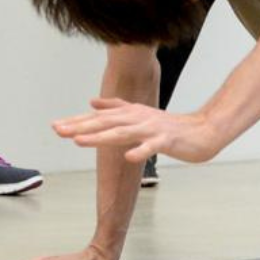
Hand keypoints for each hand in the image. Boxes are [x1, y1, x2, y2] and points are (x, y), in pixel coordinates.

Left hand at [52, 97, 221, 163]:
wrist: (203, 131)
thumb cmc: (171, 126)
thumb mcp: (141, 114)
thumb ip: (116, 107)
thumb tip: (92, 103)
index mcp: (131, 113)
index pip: (99, 118)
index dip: (77, 121)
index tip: (56, 126)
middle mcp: (139, 118)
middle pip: (106, 123)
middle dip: (81, 126)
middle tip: (58, 130)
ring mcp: (153, 129)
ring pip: (123, 133)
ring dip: (101, 137)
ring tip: (80, 141)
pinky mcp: (167, 140)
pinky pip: (152, 147)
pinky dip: (140, 151)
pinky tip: (128, 157)